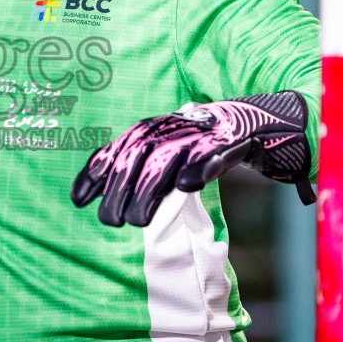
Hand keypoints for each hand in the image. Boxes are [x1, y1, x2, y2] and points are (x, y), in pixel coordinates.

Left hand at [71, 91, 312, 226]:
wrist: (264, 121)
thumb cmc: (208, 144)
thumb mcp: (172, 153)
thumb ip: (139, 171)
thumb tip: (96, 201)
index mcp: (158, 127)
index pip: (119, 146)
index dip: (96, 171)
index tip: (78, 199)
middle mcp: (176, 125)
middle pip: (139, 155)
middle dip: (120, 188)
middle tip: (111, 221)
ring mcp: (203, 132)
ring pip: (170, 158)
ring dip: (150, 188)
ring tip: (136, 220)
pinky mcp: (232, 142)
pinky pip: (213, 156)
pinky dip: (198, 168)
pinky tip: (184, 187)